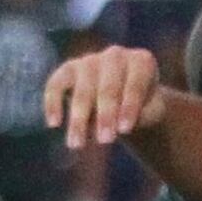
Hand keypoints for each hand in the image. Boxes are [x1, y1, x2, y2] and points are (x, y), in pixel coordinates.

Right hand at [43, 46, 165, 149]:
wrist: (123, 99)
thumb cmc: (142, 107)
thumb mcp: (149, 112)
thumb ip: (138, 116)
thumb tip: (116, 125)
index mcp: (142, 62)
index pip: (135, 86)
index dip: (129, 108)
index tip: (125, 131)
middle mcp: (116, 56)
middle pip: (108, 88)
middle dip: (106, 116)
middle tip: (105, 141)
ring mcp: (91, 60)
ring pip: (83, 91)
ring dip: (79, 119)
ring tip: (77, 144)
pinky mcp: (68, 68)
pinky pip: (56, 85)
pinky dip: (53, 103)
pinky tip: (54, 124)